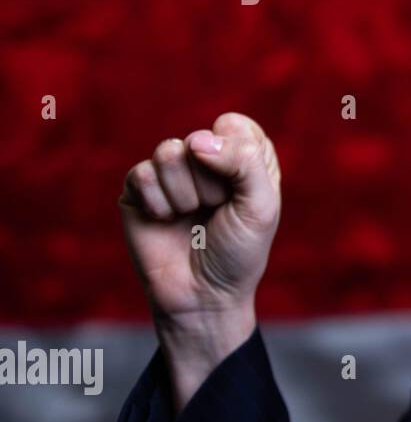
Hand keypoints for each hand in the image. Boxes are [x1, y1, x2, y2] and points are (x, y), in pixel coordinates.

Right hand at [119, 112, 280, 325]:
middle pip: (201, 138)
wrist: (203, 296)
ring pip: (169, 151)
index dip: (237, 156)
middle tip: (214, 212)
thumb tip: (197, 141)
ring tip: (191, 217)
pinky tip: (166, 222)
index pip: (234, 125)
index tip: (241, 190)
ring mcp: (170, 172)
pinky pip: (142, 174)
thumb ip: (244, 161)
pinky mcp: (138, 189)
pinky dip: (160, 205)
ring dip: (186, 195)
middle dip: (212, 184)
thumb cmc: (238, 251)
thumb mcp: (261, 206)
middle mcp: (206, 158)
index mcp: (242, 156)